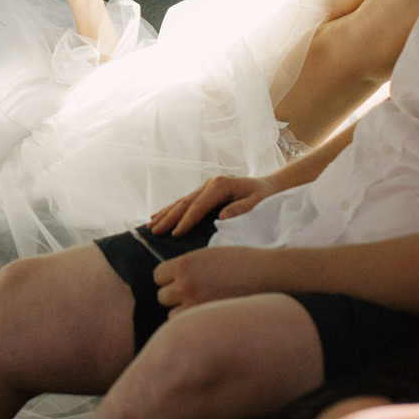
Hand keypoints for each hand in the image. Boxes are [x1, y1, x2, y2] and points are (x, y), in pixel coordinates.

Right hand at [148, 174, 275, 236]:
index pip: (199, 205)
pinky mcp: (203, 192)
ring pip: (180, 202)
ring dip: (164, 214)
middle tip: (154, 232)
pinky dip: (169, 210)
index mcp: (220, 185)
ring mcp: (204, 187)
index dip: (186, 220)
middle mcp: (209, 184)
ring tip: (150, 226)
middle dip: (168, 218)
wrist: (269, 186)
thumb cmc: (265, 196)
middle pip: (184, 203)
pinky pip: (183, 203)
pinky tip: (157, 217)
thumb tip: (221, 217)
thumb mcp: (258, 202)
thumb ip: (242, 209)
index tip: (175, 234)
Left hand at [154, 246, 282, 315]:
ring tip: (204, 305)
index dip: (168, 278)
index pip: (157, 276)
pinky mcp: (207, 321)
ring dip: (183, 312)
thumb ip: (187, 268)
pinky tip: (209, 316)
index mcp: (184, 265)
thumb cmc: (241, 263)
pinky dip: (196, 323)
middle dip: (174, 296)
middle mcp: (185, 285)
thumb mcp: (208, 256)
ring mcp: (195, 306)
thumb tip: (168, 280)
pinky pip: (189, 326)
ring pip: (172, 315)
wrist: (269, 275)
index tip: (180, 279)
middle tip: (195, 293)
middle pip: (162, 297)